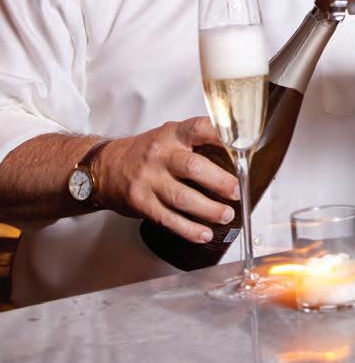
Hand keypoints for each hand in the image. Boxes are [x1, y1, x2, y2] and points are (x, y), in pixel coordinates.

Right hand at [92, 117, 238, 243]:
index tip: (241, 148)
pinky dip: (189, 229)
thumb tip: (236, 156)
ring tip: (226, 215)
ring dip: (208, 210)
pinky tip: (204, 233)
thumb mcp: (170, 136)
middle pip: (194, 168)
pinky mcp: (141, 203)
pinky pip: (168, 219)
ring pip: (182, 198)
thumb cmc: (147, 152)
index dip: (221, 137)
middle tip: (236, 192)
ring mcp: (149, 180)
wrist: (105, 167)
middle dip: (220, 182)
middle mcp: (160, 154)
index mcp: (172, 134)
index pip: (199, 128)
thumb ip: (198, 142)